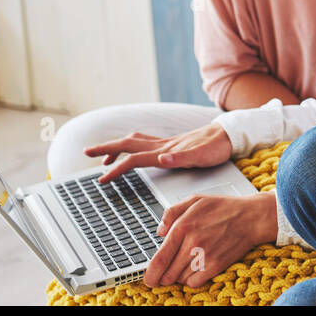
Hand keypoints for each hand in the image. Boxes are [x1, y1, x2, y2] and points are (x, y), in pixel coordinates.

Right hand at [84, 122, 231, 183]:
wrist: (229, 136)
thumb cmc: (217, 148)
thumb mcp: (202, 156)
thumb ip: (182, 157)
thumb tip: (162, 158)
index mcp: (165, 151)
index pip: (134, 160)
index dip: (117, 170)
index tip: (102, 180)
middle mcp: (162, 145)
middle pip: (127, 144)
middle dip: (105, 149)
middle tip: (87, 153)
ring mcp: (166, 143)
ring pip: (134, 141)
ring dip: (117, 147)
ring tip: (106, 158)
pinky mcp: (172, 144)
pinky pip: (145, 142)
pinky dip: (132, 145)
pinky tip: (134, 151)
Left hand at [143, 192, 276, 287]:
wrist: (251, 217)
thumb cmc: (224, 208)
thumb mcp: (195, 200)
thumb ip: (172, 212)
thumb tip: (159, 232)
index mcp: (183, 226)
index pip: (159, 259)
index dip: (150, 273)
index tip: (148, 279)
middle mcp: (192, 243)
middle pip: (167, 273)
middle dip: (162, 276)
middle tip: (165, 272)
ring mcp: (205, 256)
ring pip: (179, 279)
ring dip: (178, 275)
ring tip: (185, 263)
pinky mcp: (215, 266)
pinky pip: (194, 283)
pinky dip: (191, 279)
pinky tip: (195, 268)